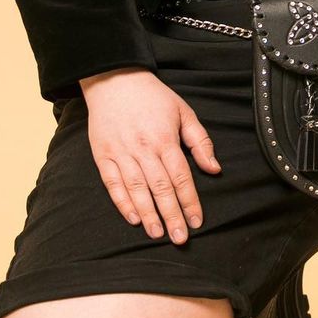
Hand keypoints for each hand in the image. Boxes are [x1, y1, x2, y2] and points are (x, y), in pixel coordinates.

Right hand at [79, 67, 222, 242]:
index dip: (189, 201)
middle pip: (160, 188)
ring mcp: (120, 153)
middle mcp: (143, 148)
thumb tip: (214, 169)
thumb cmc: (153, 96)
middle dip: (172, 215)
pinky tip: (133, 218)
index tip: (197, 221)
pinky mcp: (102, 155)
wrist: (114, 80)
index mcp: (165, 138)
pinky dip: (122, 202)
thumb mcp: (184, 112)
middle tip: (180, 238)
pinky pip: (112, 184)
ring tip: (158, 234)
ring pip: (136, 189)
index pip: (181, 177)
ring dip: (148, 214)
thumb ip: (200, 141)